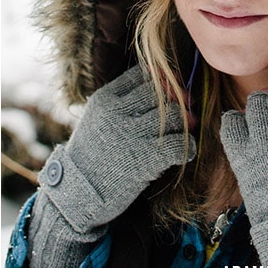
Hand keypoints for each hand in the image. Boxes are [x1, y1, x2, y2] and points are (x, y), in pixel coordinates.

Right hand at [28, 65, 193, 267]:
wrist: (78, 191)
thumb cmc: (90, 155)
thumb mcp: (96, 119)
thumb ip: (119, 103)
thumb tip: (160, 87)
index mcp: (105, 99)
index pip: (141, 76)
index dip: (161, 81)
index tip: (170, 90)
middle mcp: (117, 112)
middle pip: (161, 94)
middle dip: (178, 100)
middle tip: (187, 109)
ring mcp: (131, 134)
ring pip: (174, 116)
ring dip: (186, 124)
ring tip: (187, 131)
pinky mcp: (144, 159)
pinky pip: (179, 145)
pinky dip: (189, 148)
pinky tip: (186, 153)